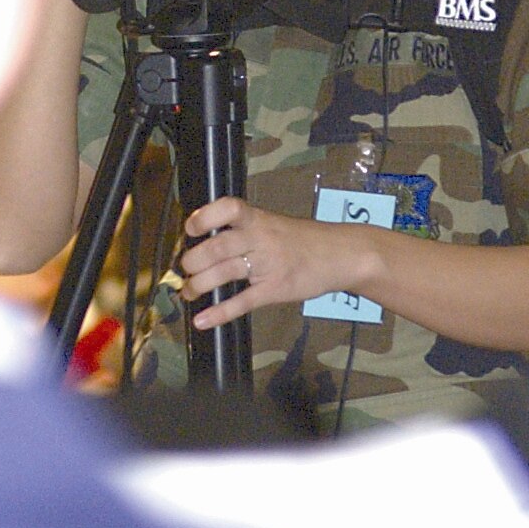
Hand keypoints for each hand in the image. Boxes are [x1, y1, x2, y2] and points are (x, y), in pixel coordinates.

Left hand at [179, 196, 359, 329]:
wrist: (343, 254)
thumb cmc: (306, 240)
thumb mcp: (274, 224)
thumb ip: (244, 230)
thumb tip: (206, 242)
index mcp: (258, 218)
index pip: (228, 208)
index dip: (205, 217)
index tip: (190, 228)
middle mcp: (260, 238)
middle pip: (218, 245)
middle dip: (193, 260)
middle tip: (185, 270)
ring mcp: (268, 265)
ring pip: (225, 272)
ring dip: (199, 285)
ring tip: (188, 292)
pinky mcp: (275, 290)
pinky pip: (242, 302)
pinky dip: (219, 312)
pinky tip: (203, 320)